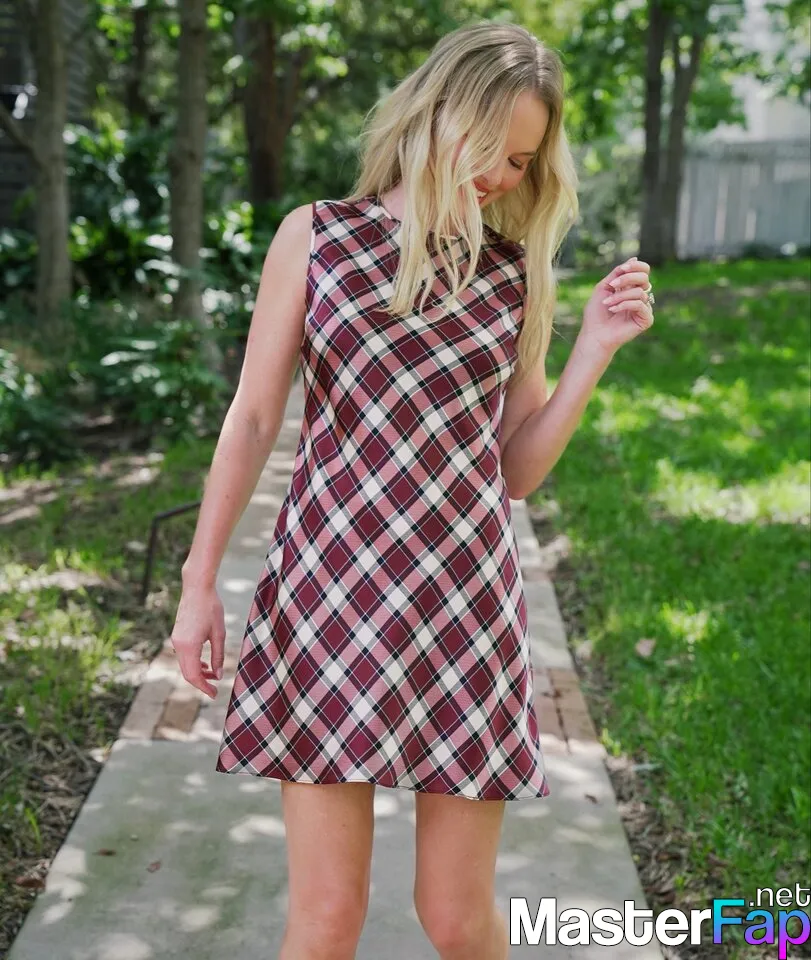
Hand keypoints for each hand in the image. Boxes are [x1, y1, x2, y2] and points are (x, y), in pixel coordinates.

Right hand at [170, 584, 225, 699]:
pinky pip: (183, 656)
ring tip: (213, 675)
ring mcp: (175, 640)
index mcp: (189, 646)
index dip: (204, 687)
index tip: (215, 694)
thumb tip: (218, 675)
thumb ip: (218, 656)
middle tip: (215, 689)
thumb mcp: (219, 633)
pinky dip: (194, 663)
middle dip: (201, 683)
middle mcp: (178, 645)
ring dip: (198, 673)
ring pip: (184, 665)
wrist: (197, 588)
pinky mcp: (177, 635)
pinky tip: (205, 664)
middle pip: (187, 673)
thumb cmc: (211, 607)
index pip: (194, 675)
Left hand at [580, 256, 653, 356]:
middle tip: (612, 284)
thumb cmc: (596, 314)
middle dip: (627, 278)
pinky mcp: (646, 319)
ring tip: (607, 303)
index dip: (636, 266)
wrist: (594, 335)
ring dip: (620, 296)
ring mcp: (644, 308)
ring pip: (639, 292)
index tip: (622, 268)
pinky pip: (640, 304)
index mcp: (631, 288)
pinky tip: (613, 310)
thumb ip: (617, 274)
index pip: (643, 271)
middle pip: (644, 278)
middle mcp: (640, 297)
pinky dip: (625, 304)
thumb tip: (634, 258)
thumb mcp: (604, 287)